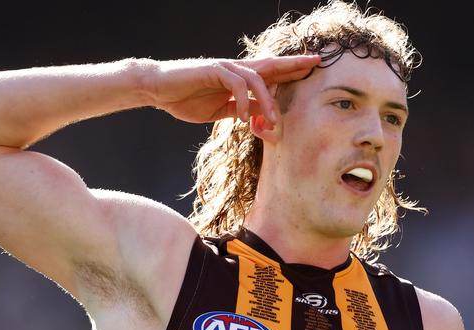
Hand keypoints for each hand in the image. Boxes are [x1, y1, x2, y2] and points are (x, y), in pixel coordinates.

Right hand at [144, 55, 320, 123]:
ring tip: (272, 123)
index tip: (311, 68)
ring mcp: (225, 68)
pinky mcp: (213, 70)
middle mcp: (235, 69)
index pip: (269, 72)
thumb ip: (240, 109)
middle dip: (293, 64)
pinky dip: (244, 102)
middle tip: (315, 63)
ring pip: (257, 79)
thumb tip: (259, 115)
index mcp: (238, 78)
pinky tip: (243, 118)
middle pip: (270, 65)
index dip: (290, 69)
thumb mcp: (219, 110)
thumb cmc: (186, 99)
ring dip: (268, 102)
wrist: (158, 89)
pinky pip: (237, 84)